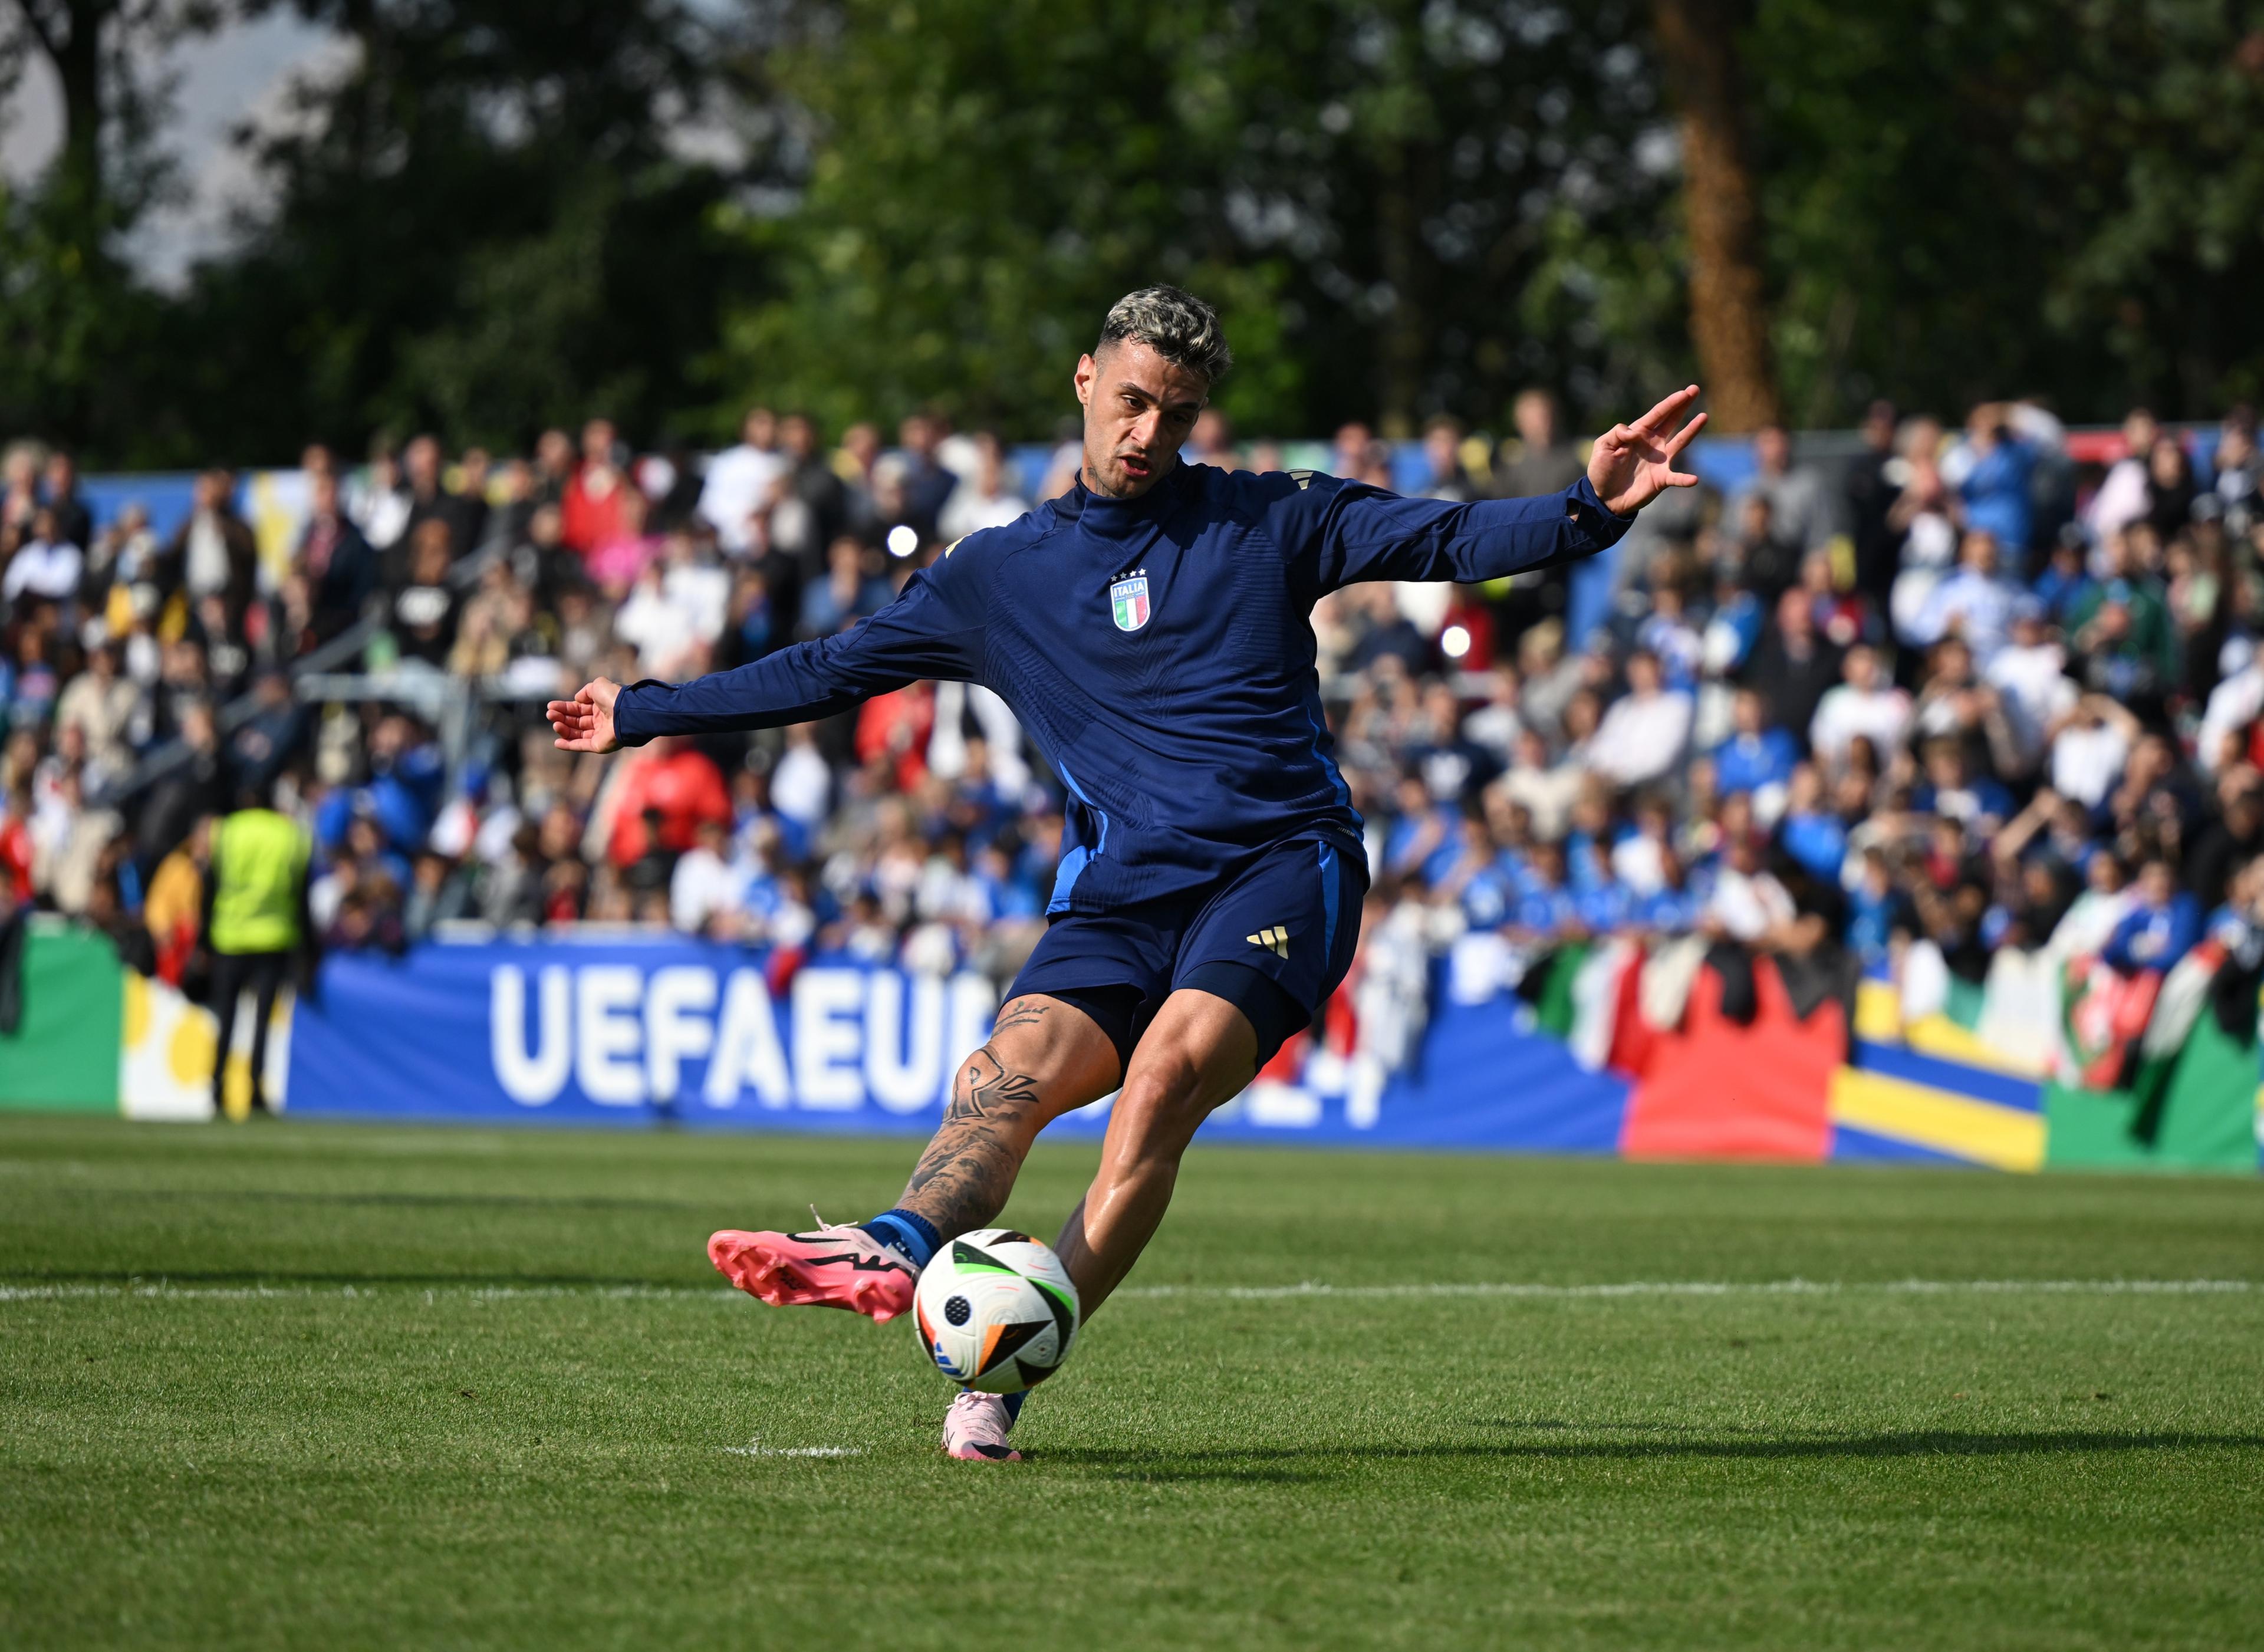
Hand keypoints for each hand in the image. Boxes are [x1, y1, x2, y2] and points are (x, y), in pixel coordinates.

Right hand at [547, 677, 622, 752]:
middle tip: (550, 714)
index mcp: (600, 706)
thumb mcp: (597, 686)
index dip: (564, 707)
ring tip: (554, 724)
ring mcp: (600, 734)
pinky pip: (581, 746)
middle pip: (575, 721)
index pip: (578, 708)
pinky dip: (569, 745)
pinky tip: (557, 742)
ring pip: (576, 733)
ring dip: (563, 729)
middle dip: (561, 717)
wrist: (626, 712)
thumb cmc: (613, 697)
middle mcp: (600, 720)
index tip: (550, 706)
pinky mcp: (599, 745)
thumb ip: (585, 691)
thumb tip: (576, 699)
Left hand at [1587, 385, 1707, 516]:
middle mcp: (1653, 443)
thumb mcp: (1603, 446)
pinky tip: (1694, 479)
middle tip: (1694, 389)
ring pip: (1680, 442)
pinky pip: (1676, 478)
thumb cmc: (1602, 470)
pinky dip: (1685, 479)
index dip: (1670, 403)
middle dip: (1683, 405)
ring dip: (1692, 430)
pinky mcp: (1662, 479)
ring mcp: (1660, 460)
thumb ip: (1617, 434)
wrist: (1603, 497)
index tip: (1684, 393)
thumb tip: (1634, 432)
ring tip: (1704, 416)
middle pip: (1671, 420)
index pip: (1657, 414)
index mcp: (1638, 432)